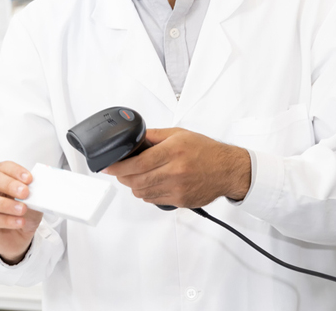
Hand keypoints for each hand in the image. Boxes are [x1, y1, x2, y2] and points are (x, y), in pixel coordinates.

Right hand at [0, 161, 43, 264]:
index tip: (29, 178)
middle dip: (9, 185)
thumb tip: (40, 188)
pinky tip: (18, 222)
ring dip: (5, 204)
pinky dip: (5, 220)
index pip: (2, 167)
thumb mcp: (33, 202)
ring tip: (22, 209)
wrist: (19, 238)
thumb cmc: (22, 215)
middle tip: (25, 192)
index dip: (15, 171)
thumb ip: (34, 193)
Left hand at [103, 128, 251, 207]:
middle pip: (136, 180)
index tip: (107, 167)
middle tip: (120, 171)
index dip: (117, 167)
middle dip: (123, 177)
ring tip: (135, 177)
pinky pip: (154, 200)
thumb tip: (133, 138)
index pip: (137, 163)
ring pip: (142, 193)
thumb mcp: (179, 134)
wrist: (228, 170)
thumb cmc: (206, 151)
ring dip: (134, 186)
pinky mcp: (180, 201)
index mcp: (173, 152)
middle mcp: (175, 171)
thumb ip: (154, 136)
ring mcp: (177, 188)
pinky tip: (151, 184)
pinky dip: (147, 193)